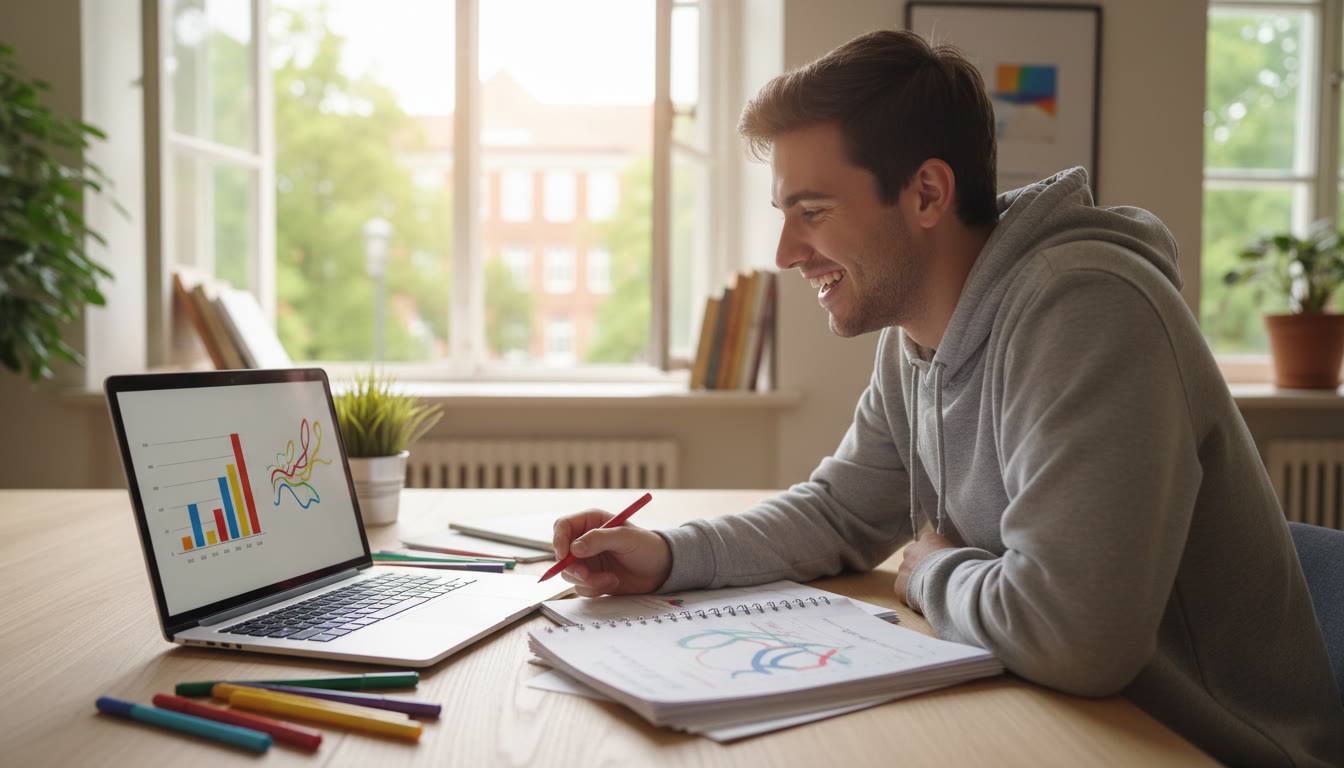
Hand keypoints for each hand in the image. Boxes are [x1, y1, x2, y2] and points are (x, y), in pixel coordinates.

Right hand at [552, 509, 672, 596]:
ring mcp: (587, 560)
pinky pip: (580, 586)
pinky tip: (612, 582)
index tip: (563, 555)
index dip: (558, 539)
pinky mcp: (591, 578)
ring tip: (610, 579)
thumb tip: (574, 548)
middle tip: (586, 575)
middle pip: (561, 553)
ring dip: (587, 580)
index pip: (563, 526)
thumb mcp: (626, 538)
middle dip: (572, 567)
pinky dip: (594, 588)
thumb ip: (599, 539)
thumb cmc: (647, 546)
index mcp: (591, 522)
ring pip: (569, 573)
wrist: (661, 570)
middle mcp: (585, 540)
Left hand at [894, 530, 956, 610]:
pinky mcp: (899, 586)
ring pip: (908, 575)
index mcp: (928, 539)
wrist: (950, 583)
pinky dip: (912, 596)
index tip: (942, 566)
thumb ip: (952, 554)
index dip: (935, 557)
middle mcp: (911, 551)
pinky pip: (904, 591)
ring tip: (931, 592)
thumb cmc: (961, 566)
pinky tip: (925, 600)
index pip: (928, 545)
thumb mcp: (961, 553)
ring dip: (916, 583)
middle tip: (934, 580)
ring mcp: (903, 568)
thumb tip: (957, 560)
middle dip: (921, 569)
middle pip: (914, 559)